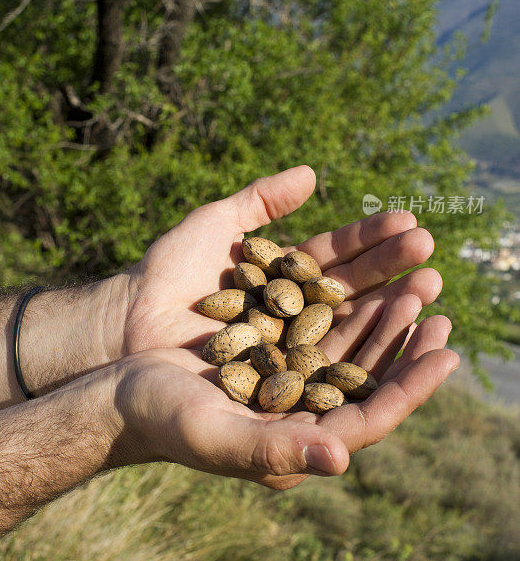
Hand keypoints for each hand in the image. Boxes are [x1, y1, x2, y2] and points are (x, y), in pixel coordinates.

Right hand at [112, 308, 457, 489]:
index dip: (411, 385)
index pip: (371, 415)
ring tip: (412, 274)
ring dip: (381, 306)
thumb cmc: (162, 419)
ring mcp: (288, 370)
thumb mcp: (215, 436)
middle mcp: (302, 404)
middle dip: (403, 333)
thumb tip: (344, 457)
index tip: (446, 354)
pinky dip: (341, 293)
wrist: (121, 383)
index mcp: (299, 437)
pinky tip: (361, 271)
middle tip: (435, 294)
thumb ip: (276, 450)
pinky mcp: (271, 338)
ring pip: (347, 336)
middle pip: (368, 369)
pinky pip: (316, 314)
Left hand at [113, 165, 442, 360]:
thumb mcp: (216, 225)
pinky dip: (364, 360)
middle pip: (353, 296)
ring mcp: (289, 353)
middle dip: (393, 274)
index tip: (409, 222)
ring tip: (426, 292)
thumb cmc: (168, 273)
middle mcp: (294, 318)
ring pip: (350, 333)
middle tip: (431, 258)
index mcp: (285, 280)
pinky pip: (327, 373)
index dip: (372, 241)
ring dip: (390, 314)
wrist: (129, 323)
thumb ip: (262, 201)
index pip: (337, 258)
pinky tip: (397, 345)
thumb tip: (312, 173)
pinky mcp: (281, 387)